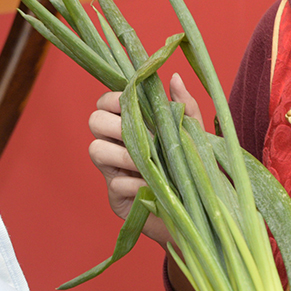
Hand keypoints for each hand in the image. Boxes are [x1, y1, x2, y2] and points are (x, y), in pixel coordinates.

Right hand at [87, 73, 202, 245]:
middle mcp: (115, 144)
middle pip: (94, 121)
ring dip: (123, 154)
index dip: (114, 100)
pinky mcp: (116, 196)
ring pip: (97, 150)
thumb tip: (175, 79)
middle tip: (141, 136)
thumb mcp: (193, 135)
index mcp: (129, 125)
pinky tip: (154, 186)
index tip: (133, 105)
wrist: (196, 211)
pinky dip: (136, 182)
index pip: (106, 102)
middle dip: (116, 125)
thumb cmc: (192, 169)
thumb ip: (185, 107)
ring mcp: (112, 171)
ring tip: (149, 164)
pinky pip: (115, 182)